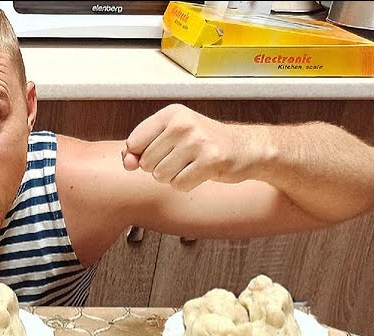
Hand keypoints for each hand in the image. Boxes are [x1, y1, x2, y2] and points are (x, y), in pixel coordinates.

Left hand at [121, 104, 261, 191]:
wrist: (246, 148)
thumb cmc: (204, 143)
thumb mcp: (171, 136)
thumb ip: (142, 147)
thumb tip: (127, 161)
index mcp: (171, 113)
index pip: (133, 142)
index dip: (140, 155)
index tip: (158, 152)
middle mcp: (183, 124)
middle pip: (145, 163)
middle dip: (160, 167)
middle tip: (182, 158)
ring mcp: (197, 142)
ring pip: (160, 176)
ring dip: (173, 176)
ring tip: (191, 164)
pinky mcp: (210, 161)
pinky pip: (178, 185)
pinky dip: (186, 184)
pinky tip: (200, 172)